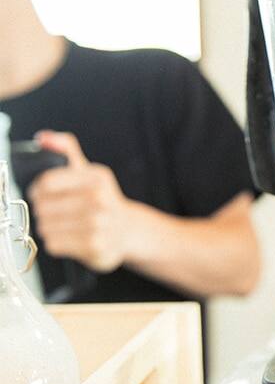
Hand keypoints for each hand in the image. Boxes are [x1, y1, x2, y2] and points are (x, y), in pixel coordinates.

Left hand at [28, 131, 132, 271]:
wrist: (127, 230)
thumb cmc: (102, 201)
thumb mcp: (89, 172)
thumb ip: (66, 150)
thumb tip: (43, 137)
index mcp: (97, 178)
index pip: (46, 183)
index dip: (38, 190)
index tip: (43, 193)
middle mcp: (100, 200)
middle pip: (43, 207)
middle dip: (44, 210)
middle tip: (57, 211)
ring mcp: (98, 225)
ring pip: (46, 226)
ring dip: (49, 227)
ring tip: (65, 225)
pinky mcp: (94, 246)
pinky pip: (54, 244)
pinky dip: (57, 242)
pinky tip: (70, 237)